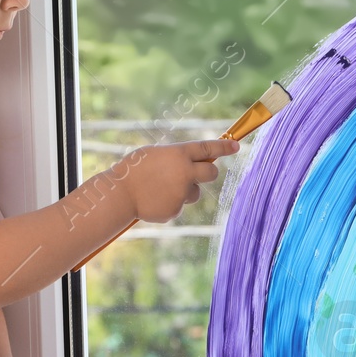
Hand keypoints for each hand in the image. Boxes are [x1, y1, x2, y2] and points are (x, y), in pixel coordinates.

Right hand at [119, 138, 239, 223]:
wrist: (119, 195)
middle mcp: (185, 173)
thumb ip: (174, 158)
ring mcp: (182, 193)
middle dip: (209, 172)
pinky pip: (178, 206)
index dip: (224, 147)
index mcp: (179, 154)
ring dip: (184, 191)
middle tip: (199, 173)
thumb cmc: (132, 170)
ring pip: (193, 193)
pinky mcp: (175, 210)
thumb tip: (190, 163)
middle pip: (211, 173)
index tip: (236, 146)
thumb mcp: (153, 154)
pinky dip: (168, 204)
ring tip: (159, 189)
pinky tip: (152, 200)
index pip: (208, 148)